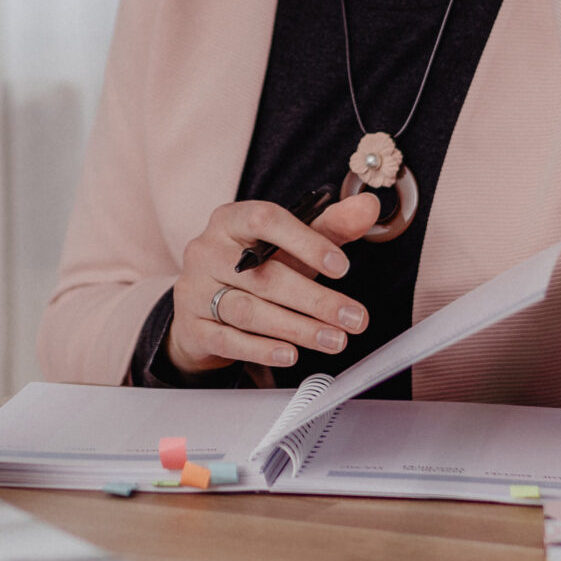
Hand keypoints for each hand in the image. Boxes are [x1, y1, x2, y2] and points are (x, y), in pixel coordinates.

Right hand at [163, 198, 375, 373]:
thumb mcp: (289, 245)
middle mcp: (206, 251)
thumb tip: (368, 207)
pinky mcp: (192, 327)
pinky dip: (262, 348)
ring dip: (297, 328)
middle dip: (315, 300)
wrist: (201, 306)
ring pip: (249, 311)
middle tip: (353, 319)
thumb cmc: (252, 268)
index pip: (265, 220)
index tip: (341, 266)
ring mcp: (194, 289)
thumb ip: (329, 227)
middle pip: (264, 276)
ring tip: (334, 339)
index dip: (306, 242)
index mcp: (230, 220)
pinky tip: (290, 354)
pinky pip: (228, 339)